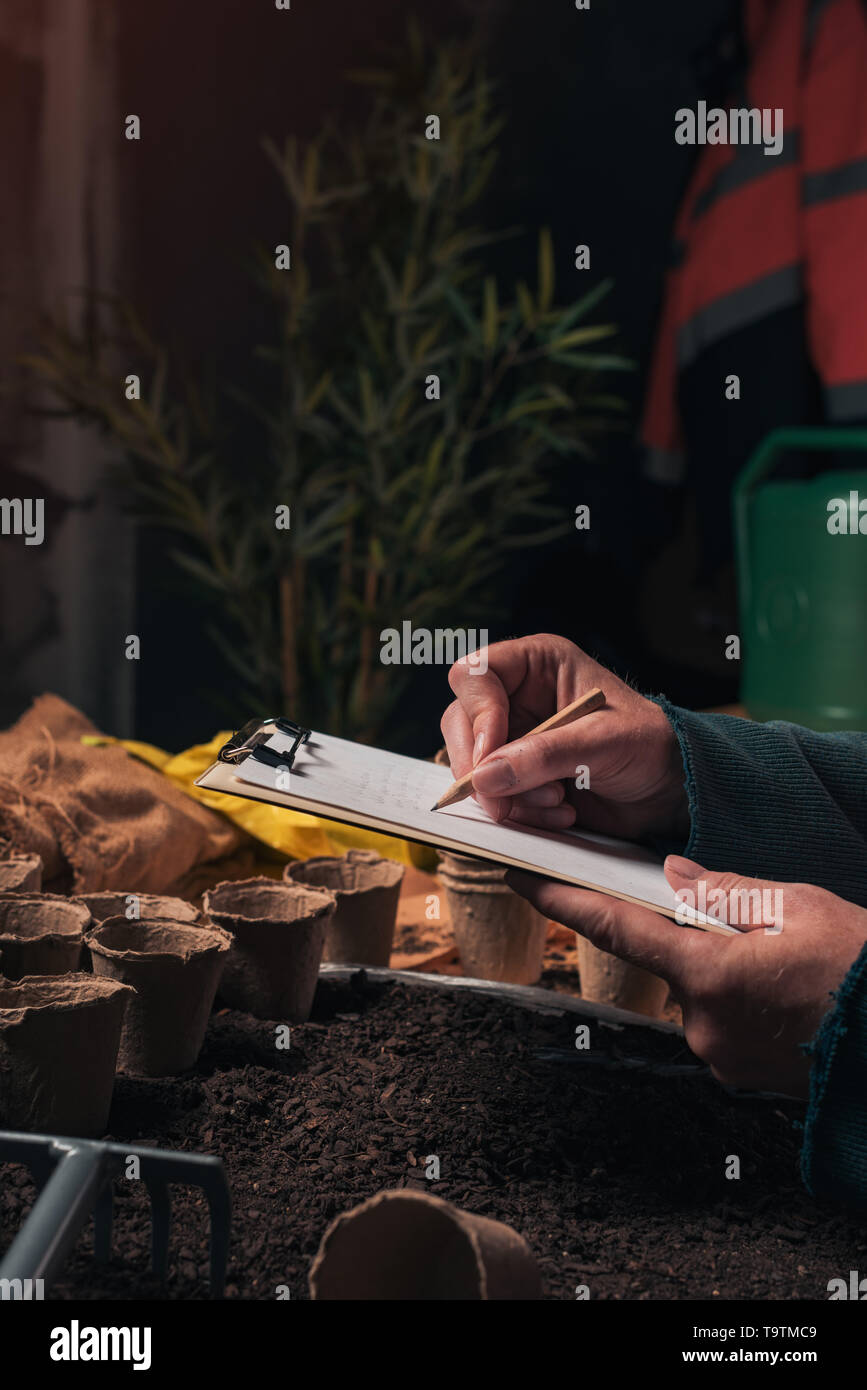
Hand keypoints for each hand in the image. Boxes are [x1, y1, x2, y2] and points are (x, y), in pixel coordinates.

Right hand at [441, 632, 687, 840]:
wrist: (670, 788)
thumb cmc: (649, 745)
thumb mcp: (603, 743)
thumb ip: (544, 755)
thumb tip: (485, 777)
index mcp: (536, 664)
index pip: (474, 676)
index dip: (477, 717)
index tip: (491, 759)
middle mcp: (516, 695)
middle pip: (460, 722)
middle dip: (483, 769)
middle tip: (507, 802)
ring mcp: (513, 736)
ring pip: (472, 765)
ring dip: (508, 796)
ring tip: (558, 805)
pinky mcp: (517, 774)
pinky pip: (492, 794)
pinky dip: (519, 812)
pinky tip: (560, 814)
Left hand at [506, 856, 866, 1096]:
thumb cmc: (864, 972)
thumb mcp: (799, 907)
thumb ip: (725, 891)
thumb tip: (676, 878)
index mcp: (709, 974)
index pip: (616, 929)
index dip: (563, 901)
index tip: (524, 878)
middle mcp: (702, 1024)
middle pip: (669, 960)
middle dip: (696, 936)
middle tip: (758, 929)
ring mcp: (720, 1057)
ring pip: (699, 991)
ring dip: (725, 971)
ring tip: (787, 965)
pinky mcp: (739, 1075)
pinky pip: (720, 1022)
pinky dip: (740, 1000)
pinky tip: (785, 993)